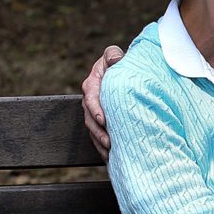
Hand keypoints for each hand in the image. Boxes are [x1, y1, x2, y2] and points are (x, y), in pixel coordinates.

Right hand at [81, 45, 123, 161]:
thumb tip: (115, 59)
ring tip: (110, 153)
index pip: (91, 98)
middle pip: (90, 119)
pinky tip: (110, 158)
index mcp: (93, 84)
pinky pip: (99, 135)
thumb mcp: (114, 56)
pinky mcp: (101, 121)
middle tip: (109, 142)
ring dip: (100, 142)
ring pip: (93, 130)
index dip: (96, 110)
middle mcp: (91, 99)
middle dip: (98, 132)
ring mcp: (95, 112)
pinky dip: (103, 147)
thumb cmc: (119, 62)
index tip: (103, 120)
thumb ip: (114, 55)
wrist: (122, 72)